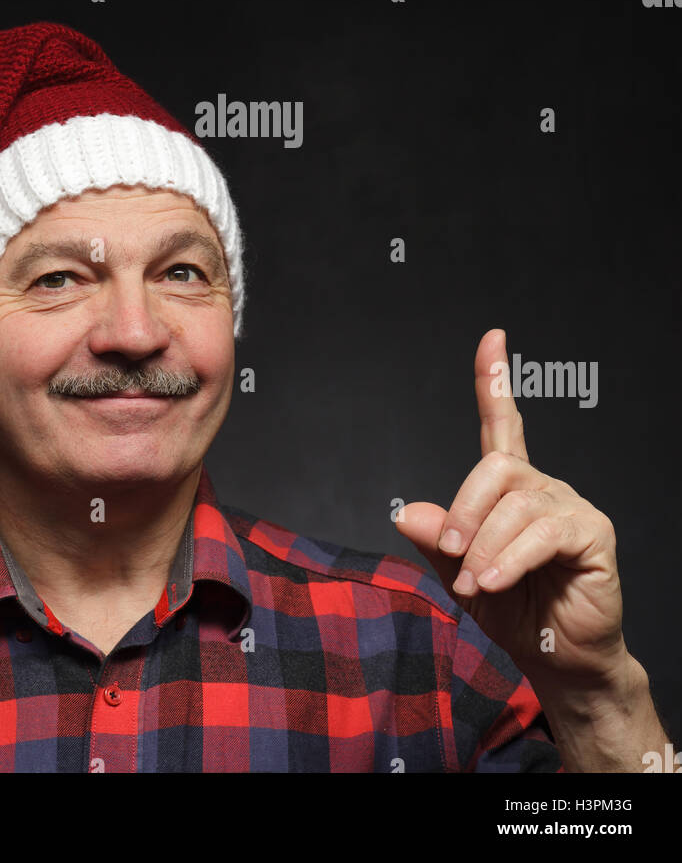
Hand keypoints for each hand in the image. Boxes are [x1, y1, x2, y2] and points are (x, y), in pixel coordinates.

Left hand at [396, 329, 627, 695]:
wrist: (558, 660)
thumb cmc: (514, 613)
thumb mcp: (460, 576)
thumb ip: (438, 542)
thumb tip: (406, 512)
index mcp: (510, 489)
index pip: (502, 423)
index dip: (496, 380)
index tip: (493, 338)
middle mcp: (542, 487)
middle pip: (496, 467)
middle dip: (465, 511)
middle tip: (454, 556)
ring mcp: (570, 506)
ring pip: (516, 503)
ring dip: (485, 548)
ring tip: (474, 584)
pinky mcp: (592, 533)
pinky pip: (542, 532)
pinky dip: (509, 559)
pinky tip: (494, 582)